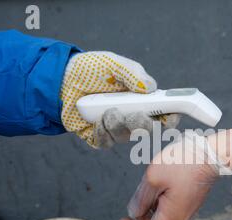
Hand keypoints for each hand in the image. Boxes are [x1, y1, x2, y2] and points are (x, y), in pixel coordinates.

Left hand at [60, 51, 179, 147]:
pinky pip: (107, 142)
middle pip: (149, 130)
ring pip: (126, 136)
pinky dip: (101, 131)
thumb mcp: (113, 64)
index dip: (171, 117)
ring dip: (117, 123)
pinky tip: (94, 119)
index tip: (169, 116)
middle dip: (141, 123)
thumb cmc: (90, 69)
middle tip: (132, 113)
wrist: (60, 80)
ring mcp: (117, 128)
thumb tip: (150, 88)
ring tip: (105, 110)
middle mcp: (133, 116)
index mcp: (143, 99)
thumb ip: (132, 73)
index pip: (165, 113)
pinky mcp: (100, 137)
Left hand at [111, 125, 231, 219]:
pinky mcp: (188, 205)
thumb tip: (134, 214)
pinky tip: (150, 198)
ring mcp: (186, 213)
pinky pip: (169, 217)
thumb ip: (140, 200)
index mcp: (171, 218)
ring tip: (136, 205)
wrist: (211, 154)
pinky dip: (156, 214)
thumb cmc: (182, 163)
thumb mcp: (152, 178)